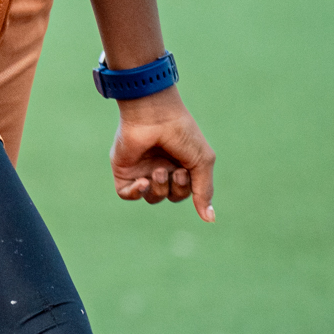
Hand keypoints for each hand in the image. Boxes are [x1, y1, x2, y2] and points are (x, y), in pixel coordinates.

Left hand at [109, 87, 215, 221]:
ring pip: (152, 197)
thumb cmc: (181, 134)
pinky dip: (136, 193)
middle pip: (170, 196)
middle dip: (176, 188)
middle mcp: (161, 167)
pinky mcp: (123, 169)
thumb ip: (204, 192)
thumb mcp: (201, 162)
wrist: (153, 114)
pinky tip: (142, 181)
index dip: (187, 188)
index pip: (185, 191)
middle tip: (175, 170)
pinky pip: (127, 194)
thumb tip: (210, 219)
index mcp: (180, 164)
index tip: (185, 170)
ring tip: (158, 170)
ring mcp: (141, 169)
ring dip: (158, 189)